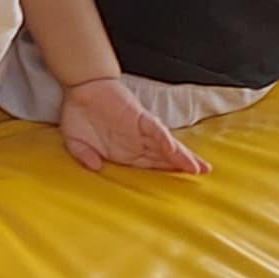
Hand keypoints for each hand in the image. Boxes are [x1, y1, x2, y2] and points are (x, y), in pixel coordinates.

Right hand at [58, 76, 210, 176]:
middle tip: (203, 176)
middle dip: (182, 167)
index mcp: (124, 152)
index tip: (179, 190)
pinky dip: (163, 139)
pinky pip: (154, 129)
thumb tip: (95, 167)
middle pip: (164, 158)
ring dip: (181, 156)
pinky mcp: (138, 117)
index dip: (163, 176)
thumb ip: (84, 155)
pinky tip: (172, 150)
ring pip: (165, 146)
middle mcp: (136, 142)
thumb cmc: (80, 116)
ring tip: (197, 168)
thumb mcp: (76, 142)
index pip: (149, 167)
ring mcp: (139, 130)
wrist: (80, 87)